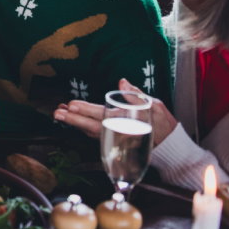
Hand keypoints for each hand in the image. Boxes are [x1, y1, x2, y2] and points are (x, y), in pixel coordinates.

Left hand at [54, 77, 177, 142]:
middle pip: (90, 126)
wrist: (170, 147)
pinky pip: (95, 134)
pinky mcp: (114, 140)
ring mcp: (115, 137)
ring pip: (90, 131)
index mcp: (126, 121)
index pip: (102, 115)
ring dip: (75, 123)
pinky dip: (83, 126)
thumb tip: (122, 81)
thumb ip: (136, 95)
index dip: (85, 110)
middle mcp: (117, 131)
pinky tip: (74, 119)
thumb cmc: (163, 125)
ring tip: (60, 113)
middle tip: (57, 113)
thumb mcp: (154, 106)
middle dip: (73, 119)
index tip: (72, 105)